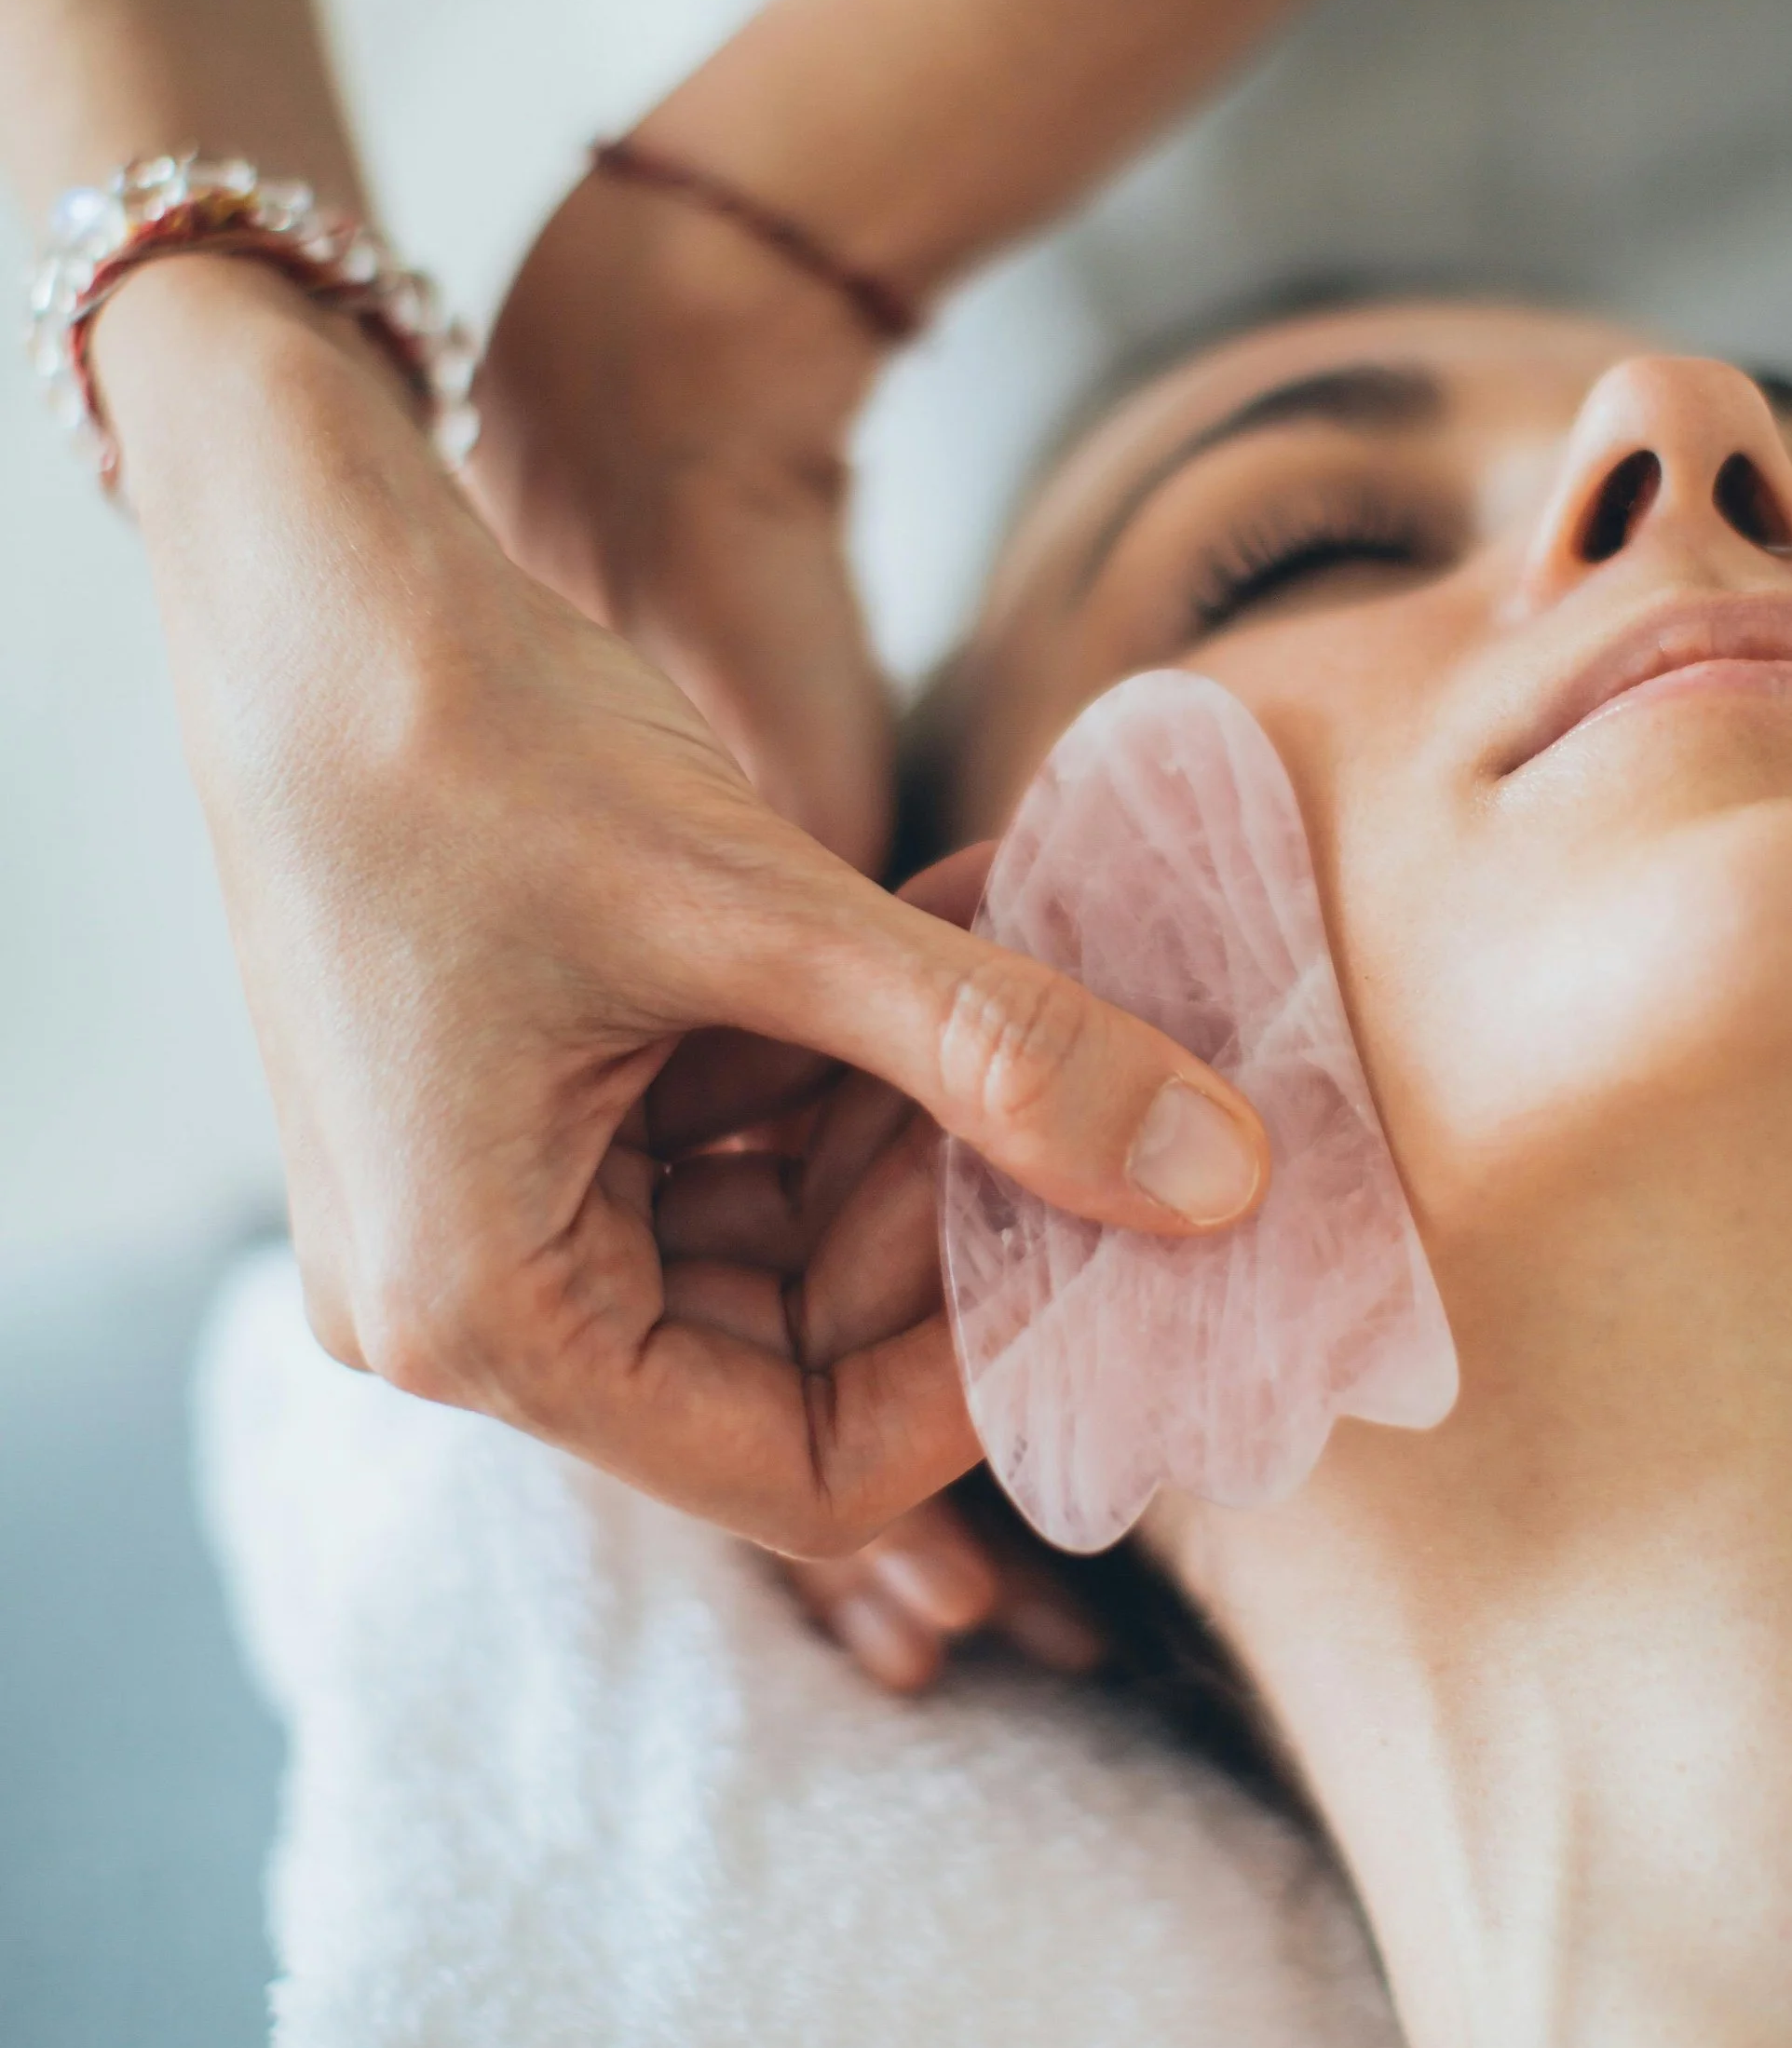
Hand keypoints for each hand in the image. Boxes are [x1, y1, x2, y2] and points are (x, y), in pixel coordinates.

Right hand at [117, 266, 1267, 1551]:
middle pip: (800, 1354)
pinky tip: (972, 931)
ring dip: (935, 1113)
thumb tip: (1224, 1179)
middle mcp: (469, 1303)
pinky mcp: (531, 1117)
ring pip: (792, 1237)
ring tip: (1053, 965)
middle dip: (970, 1217)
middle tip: (1122, 1086)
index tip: (1120, 1239)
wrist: (312, 580)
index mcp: (481, 1317)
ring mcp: (495, 1210)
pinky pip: (741, 1139)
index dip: (985, 1375)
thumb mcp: (762, 908)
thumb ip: (1003, 1052)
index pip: (801, 1467)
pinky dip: (861, 1055)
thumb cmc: (472, 739)